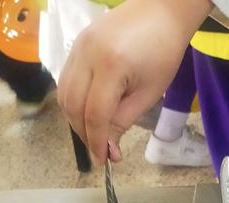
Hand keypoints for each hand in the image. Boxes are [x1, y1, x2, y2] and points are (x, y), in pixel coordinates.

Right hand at [58, 0, 212, 163]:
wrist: (160, 9)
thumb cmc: (163, 50)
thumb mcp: (148, 93)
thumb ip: (123, 122)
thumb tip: (108, 151)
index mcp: (111, 65)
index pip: (95, 114)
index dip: (97, 142)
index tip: (104, 161)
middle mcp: (87, 54)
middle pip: (74, 106)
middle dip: (85, 134)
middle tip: (100, 150)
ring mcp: (78, 47)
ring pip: (65, 95)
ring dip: (76, 120)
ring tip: (94, 133)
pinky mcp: (76, 45)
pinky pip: (66, 80)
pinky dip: (74, 102)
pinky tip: (88, 112)